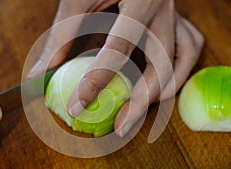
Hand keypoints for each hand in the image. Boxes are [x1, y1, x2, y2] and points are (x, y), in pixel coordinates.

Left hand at [28, 0, 203, 136]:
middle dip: (141, 101)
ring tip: (140, 108)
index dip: (96, 82)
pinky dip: (177, 70)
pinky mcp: (175, 16)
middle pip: (161, 64)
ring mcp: (173, 12)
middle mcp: (162, 8)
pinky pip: (189, 47)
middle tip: (120, 124)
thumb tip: (41, 73)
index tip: (78, 106)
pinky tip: (158, 80)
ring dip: (164, 89)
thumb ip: (62, 36)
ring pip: (184, 59)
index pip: (118, 50)